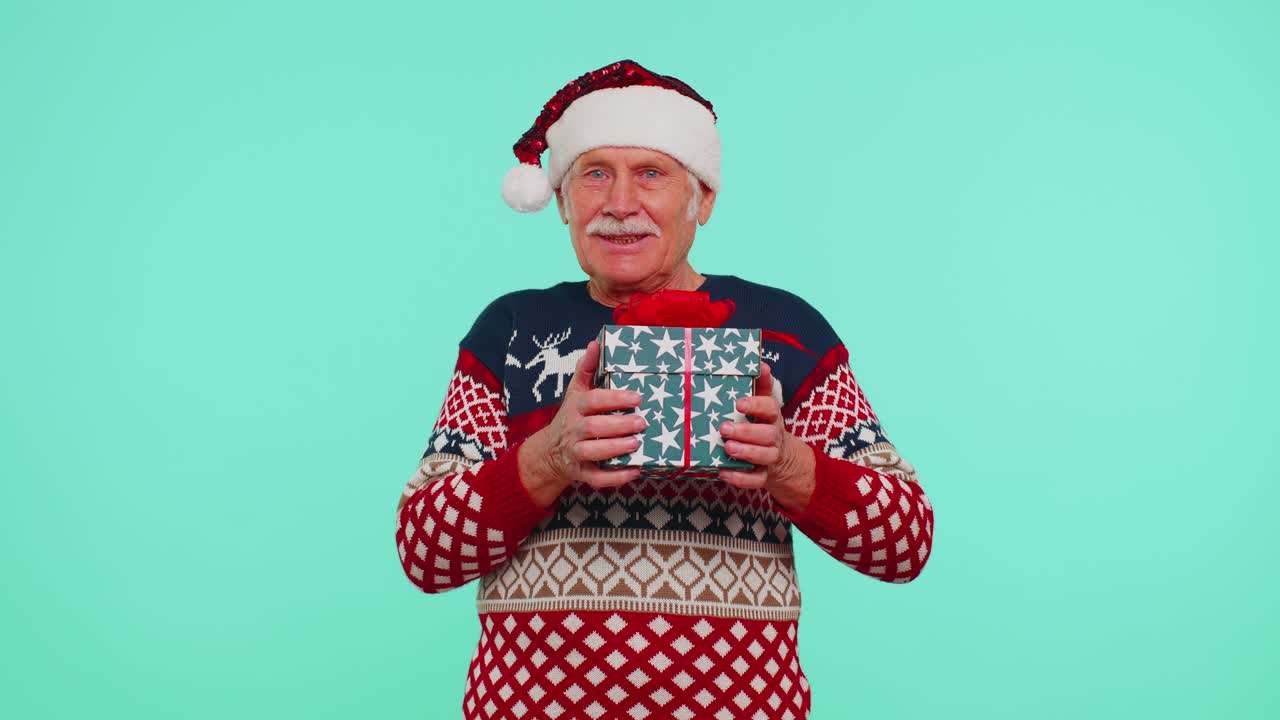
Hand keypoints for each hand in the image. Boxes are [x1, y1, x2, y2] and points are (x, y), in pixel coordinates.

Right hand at [519, 339, 646, 506]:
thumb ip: (587, 368)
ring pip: (593, 452)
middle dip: (618, 425)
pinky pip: (597, 478)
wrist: (551, 451)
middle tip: (642, 422)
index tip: (637, 397)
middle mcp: (574, 430)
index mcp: (575, 408)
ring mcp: (577, 453)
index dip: (614, 399)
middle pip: (593, 428)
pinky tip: (635, 470)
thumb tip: (595, 343)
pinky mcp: (582, 473)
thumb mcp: (576, 391)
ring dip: (615, 449)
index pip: (592, 401)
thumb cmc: (572, 416)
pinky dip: (615, 477)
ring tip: (636, 443)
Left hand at [719, 362, 814, 508]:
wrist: (783, 458)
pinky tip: (724, 473)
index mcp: (772, 417)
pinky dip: (741, 478)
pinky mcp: (764, 476)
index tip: (739, 403)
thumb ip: (761, 386)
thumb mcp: (764, 405)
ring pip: (764, 457)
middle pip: (767, 435)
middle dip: (746, 432)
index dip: (756, 405)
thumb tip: (761, 363)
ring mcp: (770, 458)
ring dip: (746, 452)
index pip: (770, 408)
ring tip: (727, 448)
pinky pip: (756, 480)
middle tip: (724, 428)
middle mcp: (773, 437)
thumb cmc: (764, 425)